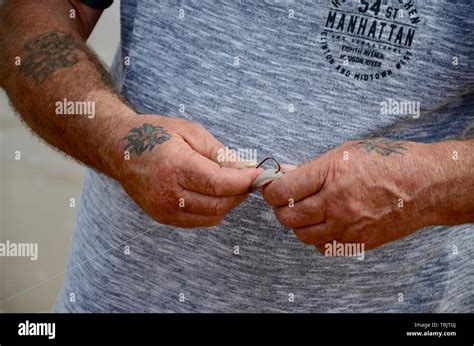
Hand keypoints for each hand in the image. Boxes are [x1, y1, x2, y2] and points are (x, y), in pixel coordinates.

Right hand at [113, 114, 260, 227]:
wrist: (119, 149)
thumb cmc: (154, 134)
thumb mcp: (190, 131)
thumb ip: (218, 153)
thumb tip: (244, 168)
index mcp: (175, 166)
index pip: (219, 184)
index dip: (244, 181)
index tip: (258, 175)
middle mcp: (168, 193)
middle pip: (219, 204)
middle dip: (240, 193)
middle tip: (248, 179)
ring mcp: (164, 209)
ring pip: (212, 216)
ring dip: (228, 203)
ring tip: (231, 185)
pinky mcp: (163, 217)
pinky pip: (199, 221)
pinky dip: (213, 210)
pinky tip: (213, 193)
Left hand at [262, 139, 442, 251]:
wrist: (423, 185)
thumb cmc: (387, 161)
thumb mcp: (346, 151)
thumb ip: (314, 167)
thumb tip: (286, 176)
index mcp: (331, 174)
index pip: (283, 191)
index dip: (271, 190)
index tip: (272, 188)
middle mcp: (336, 203)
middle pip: (288, 217)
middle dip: (281, 208)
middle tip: (286, 201)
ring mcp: (347, 225)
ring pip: (303, 235)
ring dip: (298, 225)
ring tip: (306, 213)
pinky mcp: (357, 241)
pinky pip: (323, 247)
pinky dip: (318, 238)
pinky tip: (325, 225)